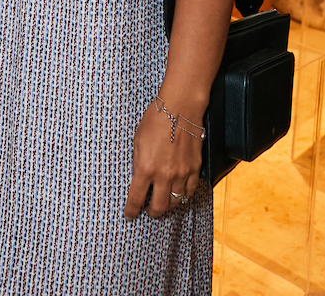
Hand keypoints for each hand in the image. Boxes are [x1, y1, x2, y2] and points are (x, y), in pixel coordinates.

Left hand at [123, 97, 203, 218]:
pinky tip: (178, 191)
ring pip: (176, 202)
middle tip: (148, 210)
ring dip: (168, 204)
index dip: (131, 210)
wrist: (180, 108)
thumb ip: (138, 162)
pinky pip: (190, 191)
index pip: (136, 198)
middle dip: (151, 212)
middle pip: (159, 207)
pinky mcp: (195, 169)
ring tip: (163, 201)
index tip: (129, 215)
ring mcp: (182, 174)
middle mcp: (164, 175)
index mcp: (146, 168)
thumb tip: (139, 177)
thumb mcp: (138, 140)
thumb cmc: (155, 120)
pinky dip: (183, 194)